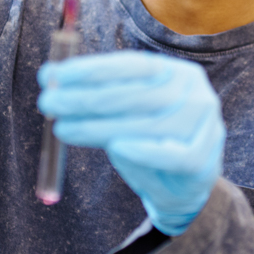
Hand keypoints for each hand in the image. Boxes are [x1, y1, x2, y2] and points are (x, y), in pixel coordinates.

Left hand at [38, 51, 223, 234]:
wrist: (182, 188)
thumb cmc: (147, 142)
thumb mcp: (123, 114)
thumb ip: (96, 97)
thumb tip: (51, 78)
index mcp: (177, 73)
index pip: (133, 65)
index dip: (92, 69)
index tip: (54, 74)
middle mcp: (196, 95)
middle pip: (137, 95)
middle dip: (86, 97)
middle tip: (47, 102)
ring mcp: (205, 128)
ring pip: (147, 126)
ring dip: (99, 127)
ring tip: (62, 128)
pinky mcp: (204, 161)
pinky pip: (171, 156)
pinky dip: (144, 151)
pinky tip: (116, 147)